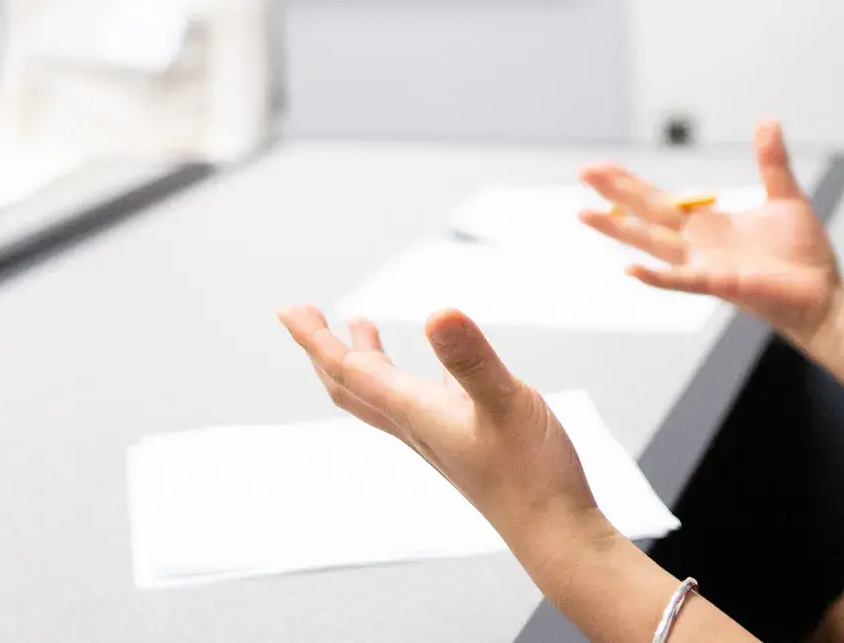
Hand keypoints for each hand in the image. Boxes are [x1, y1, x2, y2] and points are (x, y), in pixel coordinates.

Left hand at [278, 305, 610, 547]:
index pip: (350, 371)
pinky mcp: (467, 440)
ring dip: (366, 359)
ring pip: (385, 394)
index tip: (289, 310)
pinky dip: (416, 374)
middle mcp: (418, 426)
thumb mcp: (506, 403)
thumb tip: (438, 312)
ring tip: (360, 326)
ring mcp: (441, 435)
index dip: (315, 339)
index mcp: (415, 413)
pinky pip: (427, 400)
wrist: (554, 533)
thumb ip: (472, 359)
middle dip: (324, 349)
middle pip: (353, 386)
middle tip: (304, 314)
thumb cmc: (531, 476)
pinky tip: (437, 364)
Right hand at [579, 120, 843, 344]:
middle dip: (616, 194)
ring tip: (585, 214)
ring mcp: (705, 265)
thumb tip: (767, 121)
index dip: (630, 184)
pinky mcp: (720, 284)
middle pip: (648, 214)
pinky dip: (657, 277)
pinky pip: (682, 280)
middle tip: (583, 171)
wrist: (824, 295)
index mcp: (709, 224)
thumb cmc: (802, 255)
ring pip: (653, 244)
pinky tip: (629, 269)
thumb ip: (771, 161)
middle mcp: (699, 245)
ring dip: (619, 230)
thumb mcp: (784, 196)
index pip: (660, 200)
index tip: (601, 167)